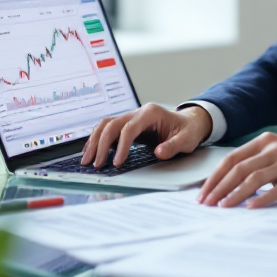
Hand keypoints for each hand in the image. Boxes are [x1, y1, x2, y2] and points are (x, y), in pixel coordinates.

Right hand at [80, 103, 212, 167]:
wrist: (189, 123)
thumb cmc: (188, 131)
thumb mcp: (187, 140)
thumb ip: (173, 146)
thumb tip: (158, 152)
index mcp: (151, 113)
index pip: (129, 128)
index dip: (121, 145)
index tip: (117, 162)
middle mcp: (138, 113)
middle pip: (112, 125)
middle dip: (102, 144)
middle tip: (96, 164)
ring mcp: (131, 117)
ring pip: (106, 125)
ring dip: (95, 141)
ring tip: (87, 160)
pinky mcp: (127, 125)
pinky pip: (108, 129)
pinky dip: (98, 139)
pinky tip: (92, 151)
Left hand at [197, 133, 276, 208]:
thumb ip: (257, 163)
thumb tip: (228, 184)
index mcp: (265, 141)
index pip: (232, 159)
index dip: (215, 177)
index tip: (202, 193)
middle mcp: (274, 148)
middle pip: (239, 168)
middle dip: (219, 187)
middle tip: (206, 204)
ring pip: (254, 178)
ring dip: (235, 194)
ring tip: (223, 207)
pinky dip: (262, 199)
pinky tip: (250, 208)